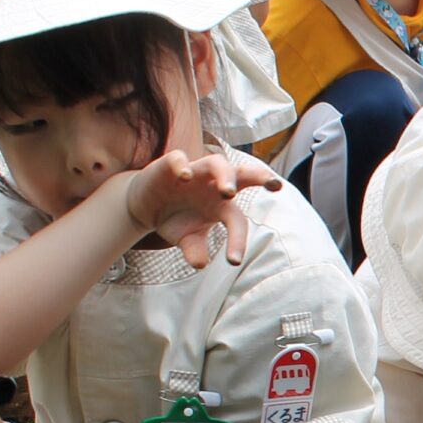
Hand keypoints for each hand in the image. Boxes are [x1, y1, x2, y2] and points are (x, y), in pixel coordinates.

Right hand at [121, 149, 280, 269]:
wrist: (147, 203)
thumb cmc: (177, 219)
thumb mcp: (186, 238)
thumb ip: (195, 249)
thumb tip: (200, 264)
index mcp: (223, 205)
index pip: (238, 220)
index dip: (237, 240)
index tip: (233, 261)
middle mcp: (214, 185)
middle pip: (244, 173)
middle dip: (260, 176)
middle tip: (275, 185)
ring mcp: (195, 172)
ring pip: (217, 162)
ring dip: (226, 175)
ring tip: (229, 192)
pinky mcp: (171, 164)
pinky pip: (179, 159)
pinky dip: (183, 165)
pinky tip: (185, 176)